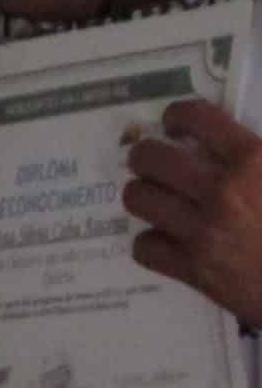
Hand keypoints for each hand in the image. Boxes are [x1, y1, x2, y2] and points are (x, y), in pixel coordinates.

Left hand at [126, 99, 261, 325]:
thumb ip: (260, 158)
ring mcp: (204, 232)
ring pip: (138, 198)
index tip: (175, 126)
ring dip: (145, 196)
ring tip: (158, 199)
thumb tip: (236, 148)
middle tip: (157, 165)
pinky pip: (144, 247)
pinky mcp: (195, 271)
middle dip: (147, 157)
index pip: (195, 117)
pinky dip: (151, 243)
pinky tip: (167, 241)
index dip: (177, 116)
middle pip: (149, 158)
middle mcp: (221, 191)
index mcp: (254, 160)